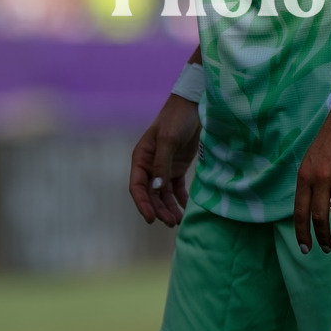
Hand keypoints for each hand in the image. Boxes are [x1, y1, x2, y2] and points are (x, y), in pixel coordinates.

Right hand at [129, 94, 200, 226]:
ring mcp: (163, 168)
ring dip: (169, 208)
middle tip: (171, 222)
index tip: (150, 218)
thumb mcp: (168, 140)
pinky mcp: (177, 169)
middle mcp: (150, 166)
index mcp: (141, 158)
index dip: (142, 203)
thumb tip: (156, 189)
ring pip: (163, 195)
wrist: (193, 107)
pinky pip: (176, 189)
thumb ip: (162, 164)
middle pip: (151, 194)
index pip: (137, 186)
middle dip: (159, 209)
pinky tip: (185, 209)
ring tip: (177, 221)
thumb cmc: (175, 120)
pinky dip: (180, 200)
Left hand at [294, 102, 330, 253]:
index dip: (302, 233)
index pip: (300, 211)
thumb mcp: (312, 159)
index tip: (305, 248)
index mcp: (305, 174)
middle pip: (319, 216)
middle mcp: (320, 177)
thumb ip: (310, 181)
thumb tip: (311, 208)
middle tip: (327, 248)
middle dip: (322, 237)